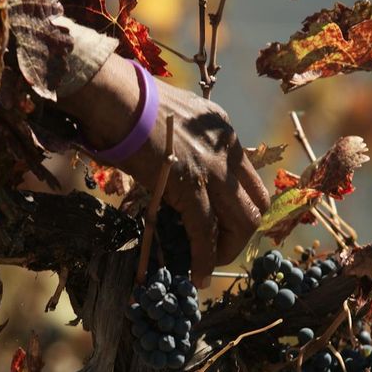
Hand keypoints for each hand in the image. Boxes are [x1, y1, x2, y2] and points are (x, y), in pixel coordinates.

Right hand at [61, 54, 269, 285]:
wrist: (115, 97)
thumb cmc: (128, 104)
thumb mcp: (172, 120)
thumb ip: (184, 144)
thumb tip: (172, 169)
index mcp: (222, 131)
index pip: (250, 179)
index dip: (241, 207)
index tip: (223, 224)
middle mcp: (226, 149)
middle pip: (256, 204)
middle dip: (240, 234)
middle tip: (219, 249)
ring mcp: (212, 169)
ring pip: (242, 222)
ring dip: (227, 250)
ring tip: (207, 266)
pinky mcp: (191, 186)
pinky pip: (205, 232)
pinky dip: (205, 258)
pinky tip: (197, 274)